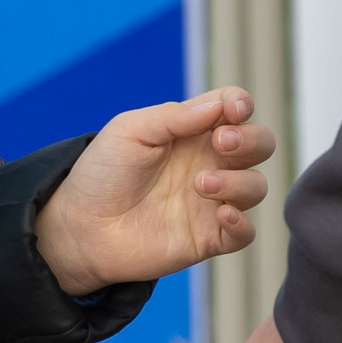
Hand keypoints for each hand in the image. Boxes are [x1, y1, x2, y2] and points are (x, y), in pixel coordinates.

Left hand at [34, 88, 276, 296]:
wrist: (81, 226)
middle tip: (220, 144)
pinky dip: (242, 223)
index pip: (234, 109)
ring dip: (239, 182)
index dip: (241, 105)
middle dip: (251, 140)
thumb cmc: (102, 173)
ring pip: (256, 187)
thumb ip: (174, 116)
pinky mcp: (207, 237)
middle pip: (260, 144)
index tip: (232, 111)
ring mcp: (210, 201)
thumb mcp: (131, 131)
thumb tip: (220, 106)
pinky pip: (245, 233)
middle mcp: (208, 163)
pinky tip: (221, 214)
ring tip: (198, 184)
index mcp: (191, 131)